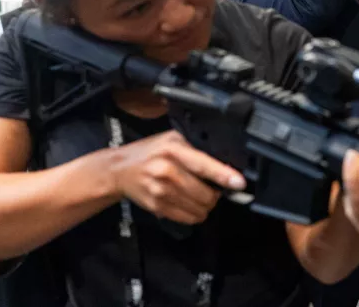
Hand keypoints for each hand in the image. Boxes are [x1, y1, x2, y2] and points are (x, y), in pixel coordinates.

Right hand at [109, 130, 245, 224]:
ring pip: (199, 209)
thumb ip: (195, 149)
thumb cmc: (151, 152)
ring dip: (206, 206)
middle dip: (216, 195)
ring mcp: (160, 191)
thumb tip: (223, 164)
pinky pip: (187, 218)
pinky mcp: (157, 207)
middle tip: (213, 189)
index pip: (203, 165)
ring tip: (200, 196)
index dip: (223, 175)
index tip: (240, 183)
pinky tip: (189, 203)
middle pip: (205, 194)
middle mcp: (166, 171)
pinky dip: (194, 214)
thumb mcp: (172, 140)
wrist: (119, 170)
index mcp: (173, 150)